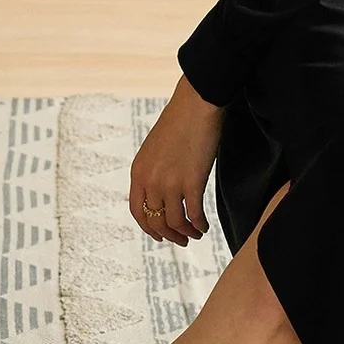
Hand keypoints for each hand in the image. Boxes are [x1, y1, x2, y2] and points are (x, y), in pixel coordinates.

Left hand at [129, 75, 224, 245]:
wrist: (196, 103)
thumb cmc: (180, 119)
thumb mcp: (155, 148)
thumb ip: (154, 170)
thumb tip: (161, 190)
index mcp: (138, 171)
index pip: (137, 212)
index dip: (149, 228)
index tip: (160, 235)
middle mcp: (150, 181)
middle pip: (156, 221)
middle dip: (170, 235)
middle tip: (182, 240)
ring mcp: (170, 183)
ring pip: (175, 222)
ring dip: (186, 233)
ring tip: (196, 235)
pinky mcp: (191, 182)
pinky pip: (193, 214)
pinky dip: (199, 225)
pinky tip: (205, 226)